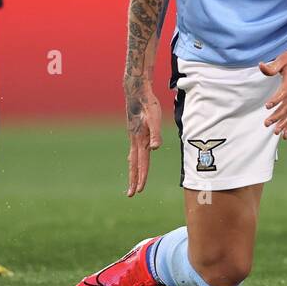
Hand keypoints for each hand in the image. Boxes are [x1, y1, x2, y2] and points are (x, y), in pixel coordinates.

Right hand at [123, 76, 161, 196]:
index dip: (141, 177)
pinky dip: (134, 160)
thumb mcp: (155, 117)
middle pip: (134, 164)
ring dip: (133, 171)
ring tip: (132, 182)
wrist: (136, 91)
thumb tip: (156, 148)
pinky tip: (135, 160)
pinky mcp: (134, 132)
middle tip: (131, 194)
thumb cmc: (148, 103)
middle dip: (133, 179)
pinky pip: (134, 150)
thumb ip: (156, 133)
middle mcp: (134, 140)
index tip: (139, 191)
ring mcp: (133, 136)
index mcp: (140, 139)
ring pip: (133, 158)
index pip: (142, 162)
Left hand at [259, 45, 286, 139]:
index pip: (284, 93)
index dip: (276, 100)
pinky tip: (285, 134)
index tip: (267, 106)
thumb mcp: (282, 59)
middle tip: (267, 123)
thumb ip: (272, 66)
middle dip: (277, 116)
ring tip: (276, 132)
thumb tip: (260, 65)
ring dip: (284, 123)